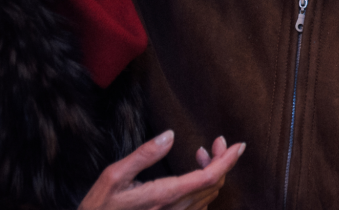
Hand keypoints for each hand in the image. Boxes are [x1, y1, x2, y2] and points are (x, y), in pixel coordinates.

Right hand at [78, 130, 244, 209]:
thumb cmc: (100, 208)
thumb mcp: (113, 177)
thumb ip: (143, 155)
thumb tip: (169, 136)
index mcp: (164, 196)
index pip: (209, 178)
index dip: (227, 161)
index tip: (239, 145)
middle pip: (213, 185)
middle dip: (222, 162)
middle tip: (218, 143)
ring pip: (208, 197)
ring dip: (213, 173)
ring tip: (203, 154)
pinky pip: (199, 207)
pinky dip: (204, 187)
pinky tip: (194, 176)